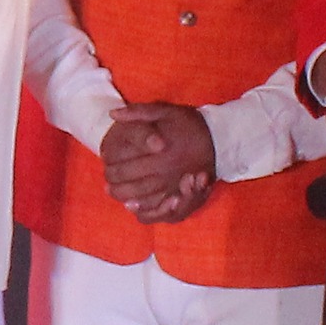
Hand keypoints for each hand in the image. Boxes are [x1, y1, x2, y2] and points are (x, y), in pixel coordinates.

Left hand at [100, 104, 216, 221]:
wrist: (220, 136)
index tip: (105, 169)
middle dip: (119, 190)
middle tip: (108, 187)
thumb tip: (112, 115)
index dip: (113, 172)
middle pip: (136, 189)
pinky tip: (142, 209)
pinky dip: (153, 213)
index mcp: (161, 155)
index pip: (128, 170)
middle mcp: (169, 174)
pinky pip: (168, 212)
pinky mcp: (188, 196)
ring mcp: (179, 187)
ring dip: (133, 202)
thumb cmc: (189, 123)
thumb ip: (138, 112)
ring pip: (150, 203)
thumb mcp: (165, 111)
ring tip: (122, 199)